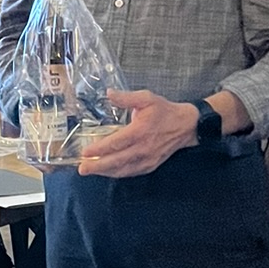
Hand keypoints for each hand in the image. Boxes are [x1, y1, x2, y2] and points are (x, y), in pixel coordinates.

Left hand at [74, 89, 198, 177]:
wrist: (186, 126)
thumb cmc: (164, 111)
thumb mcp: (147, 98)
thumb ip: (127, 97)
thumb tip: (109, 93)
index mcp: (140, 131)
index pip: (116, 143)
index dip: (100, 149)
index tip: (85, 152)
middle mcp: (143, 148)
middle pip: (117, 161)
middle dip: (98, 166)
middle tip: (82, 168)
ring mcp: (147, 159)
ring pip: (123, 170)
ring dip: (105, 172)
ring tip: (90, 171)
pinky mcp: (150, 165)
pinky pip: (131, 172)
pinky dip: (118, 173)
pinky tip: (107, 172)